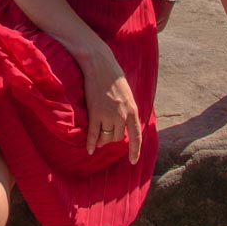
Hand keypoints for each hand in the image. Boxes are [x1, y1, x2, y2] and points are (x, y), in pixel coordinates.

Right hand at [77, 46, 143, 163]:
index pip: (136, 135)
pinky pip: (93, 133)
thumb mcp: (127, 93)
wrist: (100, 64)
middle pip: (118, 137)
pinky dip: (91, 143)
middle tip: (106, 139)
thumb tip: (124, 123)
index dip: (135, 150)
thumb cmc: (113, 76)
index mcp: (133, 110)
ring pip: (106, 136)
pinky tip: (89, 149)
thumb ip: (127, 108)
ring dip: (102, 141)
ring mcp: (108, 115)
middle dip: (112, 140)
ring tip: (97, 142)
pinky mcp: (95, 113)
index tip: (133, 161)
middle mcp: (122, 115)